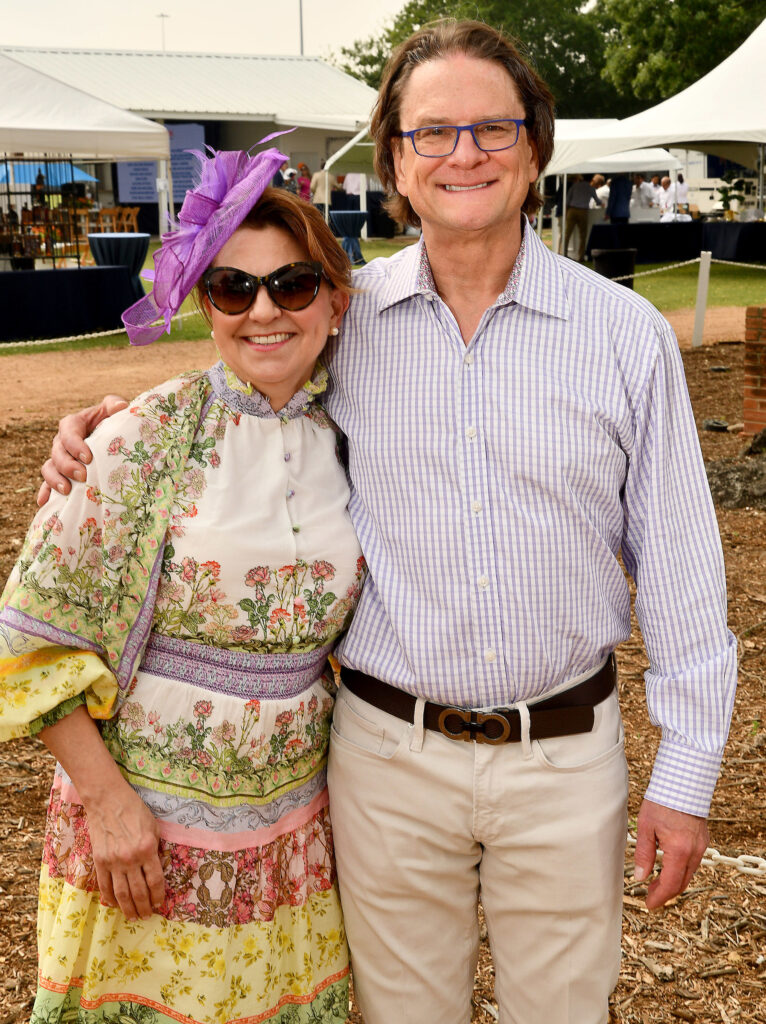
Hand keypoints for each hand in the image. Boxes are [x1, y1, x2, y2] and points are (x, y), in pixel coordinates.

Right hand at [37, 395, 127, 505]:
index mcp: (73, 424)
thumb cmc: (112, 421)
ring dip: (55, 480)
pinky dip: (45, 492)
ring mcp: (60, 458)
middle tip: (83, 476)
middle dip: (68, 466)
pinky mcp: (61, 473)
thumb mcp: (113, 411)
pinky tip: (44, 503)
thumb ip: (114, 405)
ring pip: (50, 468)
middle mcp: (62, 441)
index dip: (75, 445)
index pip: (69, 432)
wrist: (112, 437)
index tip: (88, 457)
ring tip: (66, 491)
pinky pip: (48, 483)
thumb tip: (120, 407)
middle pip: (58, 453)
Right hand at [84, 783, 164, 920]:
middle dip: (145, 907)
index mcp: (147, 849)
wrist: (108, 801)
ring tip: (134, 917)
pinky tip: (115, 905)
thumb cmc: (135, 810)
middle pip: (139, 892)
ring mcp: (113, 862)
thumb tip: (157, 869)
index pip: (155, 881)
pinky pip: (105, 886)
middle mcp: (131, 858)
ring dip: (128, 909)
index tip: (160, 904)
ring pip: (121, 894)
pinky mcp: (99, 861)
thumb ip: (156, 849)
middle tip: (148, 916)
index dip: (158, 895)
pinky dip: (110, 898)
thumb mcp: (154, 827)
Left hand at [634, 798, 708, 908]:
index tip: (649, 904)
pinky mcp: (702, 840)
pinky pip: (693, 863)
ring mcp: (701, 846)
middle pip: (682, 883)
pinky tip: (669, 867)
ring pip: (689, 874)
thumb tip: (639, 877)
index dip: (659, 897)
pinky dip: (681, 870)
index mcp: (679, 850)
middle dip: (666, 893)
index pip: (671, 884)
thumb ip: (643, 854)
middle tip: (650, 896)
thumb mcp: (645, 827)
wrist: (682, 783)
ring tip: (656, 883)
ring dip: (674, 882)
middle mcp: (694, 851)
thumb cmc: (661, 801)